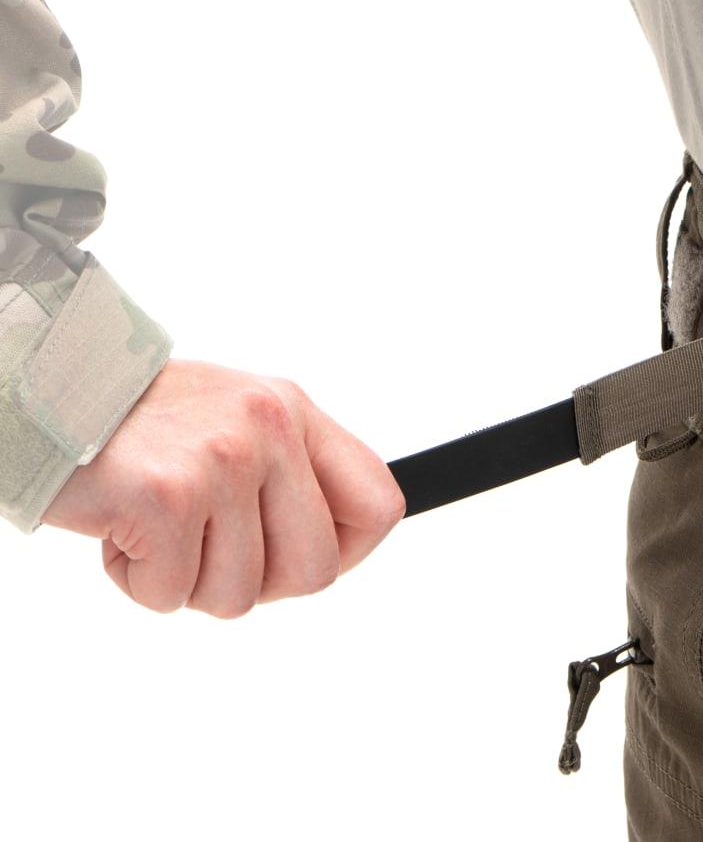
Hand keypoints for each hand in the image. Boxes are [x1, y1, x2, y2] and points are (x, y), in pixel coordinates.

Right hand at [43, 359, 405, 617]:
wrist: (37, 391)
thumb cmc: (135, 422)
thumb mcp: (235, 419)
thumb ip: (288, 471)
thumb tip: (335, 545)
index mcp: (296, 411)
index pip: (380, 505)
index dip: (346, 553)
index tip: (296, 558)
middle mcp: (270, 429)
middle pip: (314, 569)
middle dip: (258, 584)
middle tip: (206, 551)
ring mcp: (222, 461)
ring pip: (239, 595)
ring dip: (187, 581)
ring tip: (154, 527)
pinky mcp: (167, 497)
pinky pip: (172, 594)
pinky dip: (136, 582)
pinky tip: (120, 530)